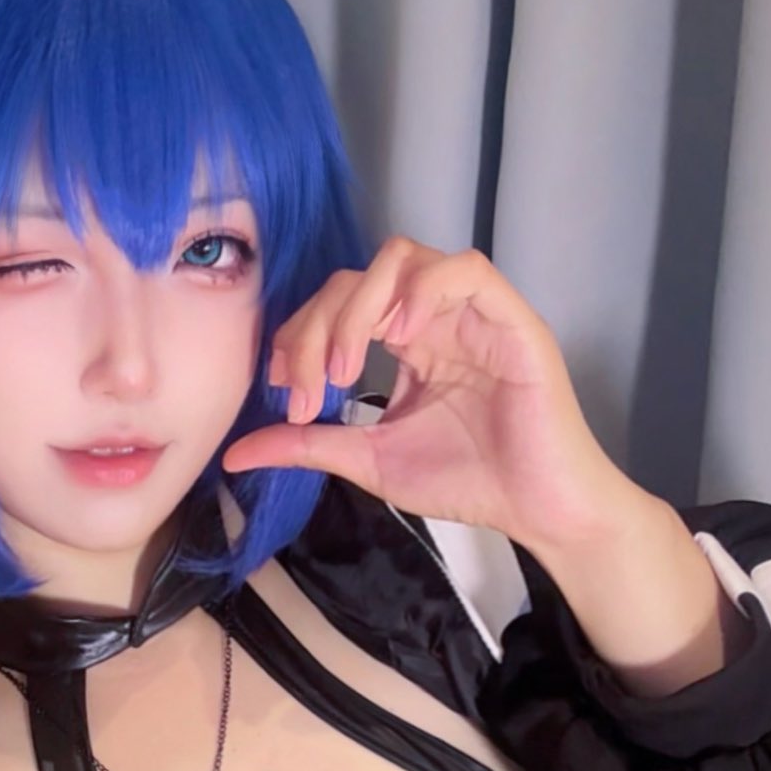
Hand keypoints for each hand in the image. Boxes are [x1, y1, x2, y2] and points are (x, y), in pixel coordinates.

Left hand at [222, 237, 639, 554]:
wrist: (536, 510)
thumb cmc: (467, 481)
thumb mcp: (369, 460)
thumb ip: (307, 445)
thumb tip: (234, 453)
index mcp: (406, 340)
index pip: (337, 305)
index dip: (299, 335)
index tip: (281, 391)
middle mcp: (435, 315)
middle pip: (358, 278)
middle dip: (317, 328)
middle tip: (308, 390)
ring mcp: (473, 311)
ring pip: (403, 259)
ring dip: (359, 308)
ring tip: (346, 370)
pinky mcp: (510, 317)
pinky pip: (464, 269)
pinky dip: (423, 290)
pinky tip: (402, 336)